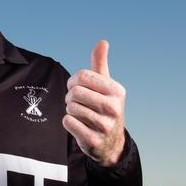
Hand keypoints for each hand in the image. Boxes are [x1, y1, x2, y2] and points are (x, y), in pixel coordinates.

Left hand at [62, 40, 125, 165]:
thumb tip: (102, 41)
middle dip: (70, 97)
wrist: (110, 143)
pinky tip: (79, 125)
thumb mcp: (105, 85)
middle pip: (75, 92)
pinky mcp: (93, 140)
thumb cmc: (104, 107)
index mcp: (117, 91)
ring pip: (70, 108)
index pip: (82, 76)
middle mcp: (114, 108)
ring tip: (80, 114)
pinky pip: (68, 122)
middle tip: (77, 103)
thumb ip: (100, 63)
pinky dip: (68, 122)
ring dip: (70, 110)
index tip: (77, 87)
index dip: (73, 81)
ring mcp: (104, 125)